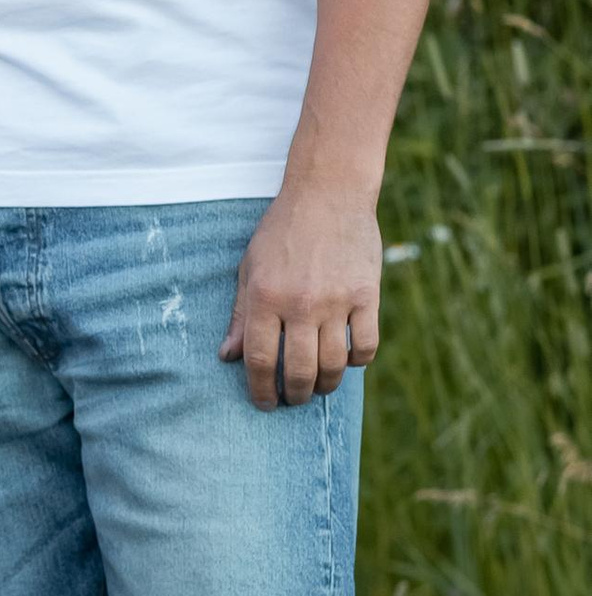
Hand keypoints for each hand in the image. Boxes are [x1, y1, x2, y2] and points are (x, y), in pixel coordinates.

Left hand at [221, 179, 383, 407]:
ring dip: (325, 386)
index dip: (260, 391)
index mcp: (265, 297)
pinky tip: (346, 360)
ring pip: (333, 366)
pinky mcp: (367, 295)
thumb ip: (241, 315)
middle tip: (293, 398)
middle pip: (299, 371)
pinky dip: (356, 361)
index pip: (260, 361)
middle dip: (294, 395)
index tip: (264, 402)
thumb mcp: (250, 268)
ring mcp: (336, 300)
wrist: (328, 192)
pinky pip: (365, 345)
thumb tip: (227, 357)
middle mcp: (299, 303)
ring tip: (318, 386)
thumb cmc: (282, 231)